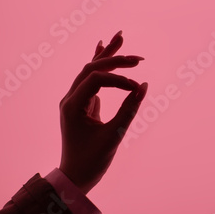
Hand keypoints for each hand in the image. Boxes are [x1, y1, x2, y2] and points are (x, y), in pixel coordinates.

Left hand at [58, 30, 147, 193]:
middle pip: (91, 68)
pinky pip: (91, 80)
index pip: (97, 79)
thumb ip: (129, 110)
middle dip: (114, 59)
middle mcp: (70, 98)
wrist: (75, 177)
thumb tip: (143, 87)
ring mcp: (75, 100)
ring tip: (120, 36)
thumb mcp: (113, 136)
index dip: (119, 80)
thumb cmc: (92, 161)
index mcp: (72, 105)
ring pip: (90, 70)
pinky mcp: (82, 104)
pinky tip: (103, 48)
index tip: (136, 89)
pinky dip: (100, 65)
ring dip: (106, 56)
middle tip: (137, 58)